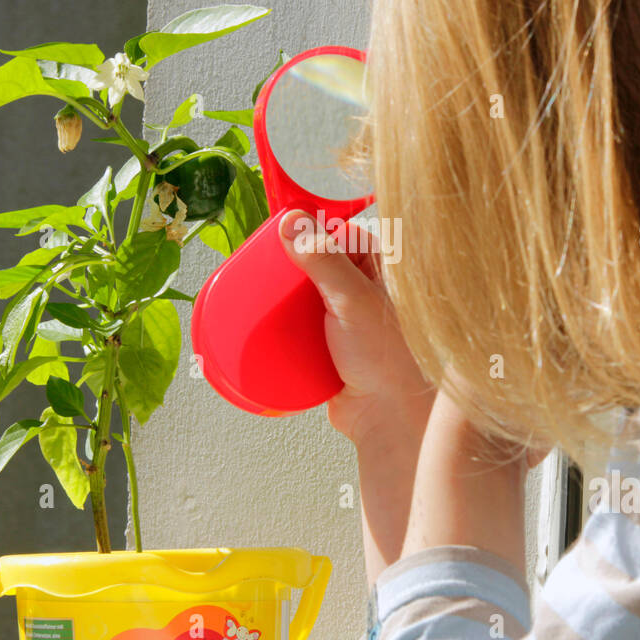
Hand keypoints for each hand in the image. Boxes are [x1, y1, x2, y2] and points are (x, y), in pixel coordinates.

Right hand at [278, 209, 434, 451]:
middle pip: (316, 264)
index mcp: (379, 271)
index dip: (311, 229)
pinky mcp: (327, 348)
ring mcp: (344, 321)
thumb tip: (292, 222)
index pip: (340, 233)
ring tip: (253, 292)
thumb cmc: (385, 358)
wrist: (386, 418)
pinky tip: (263, 319)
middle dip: (289, 265)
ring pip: (304, 297)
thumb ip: (324, 259)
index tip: (278, 231)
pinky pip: (299, 327)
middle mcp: (363, 292)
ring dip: (282, 296)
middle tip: (259, 265)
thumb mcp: (351, 299)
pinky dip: (284, 323)